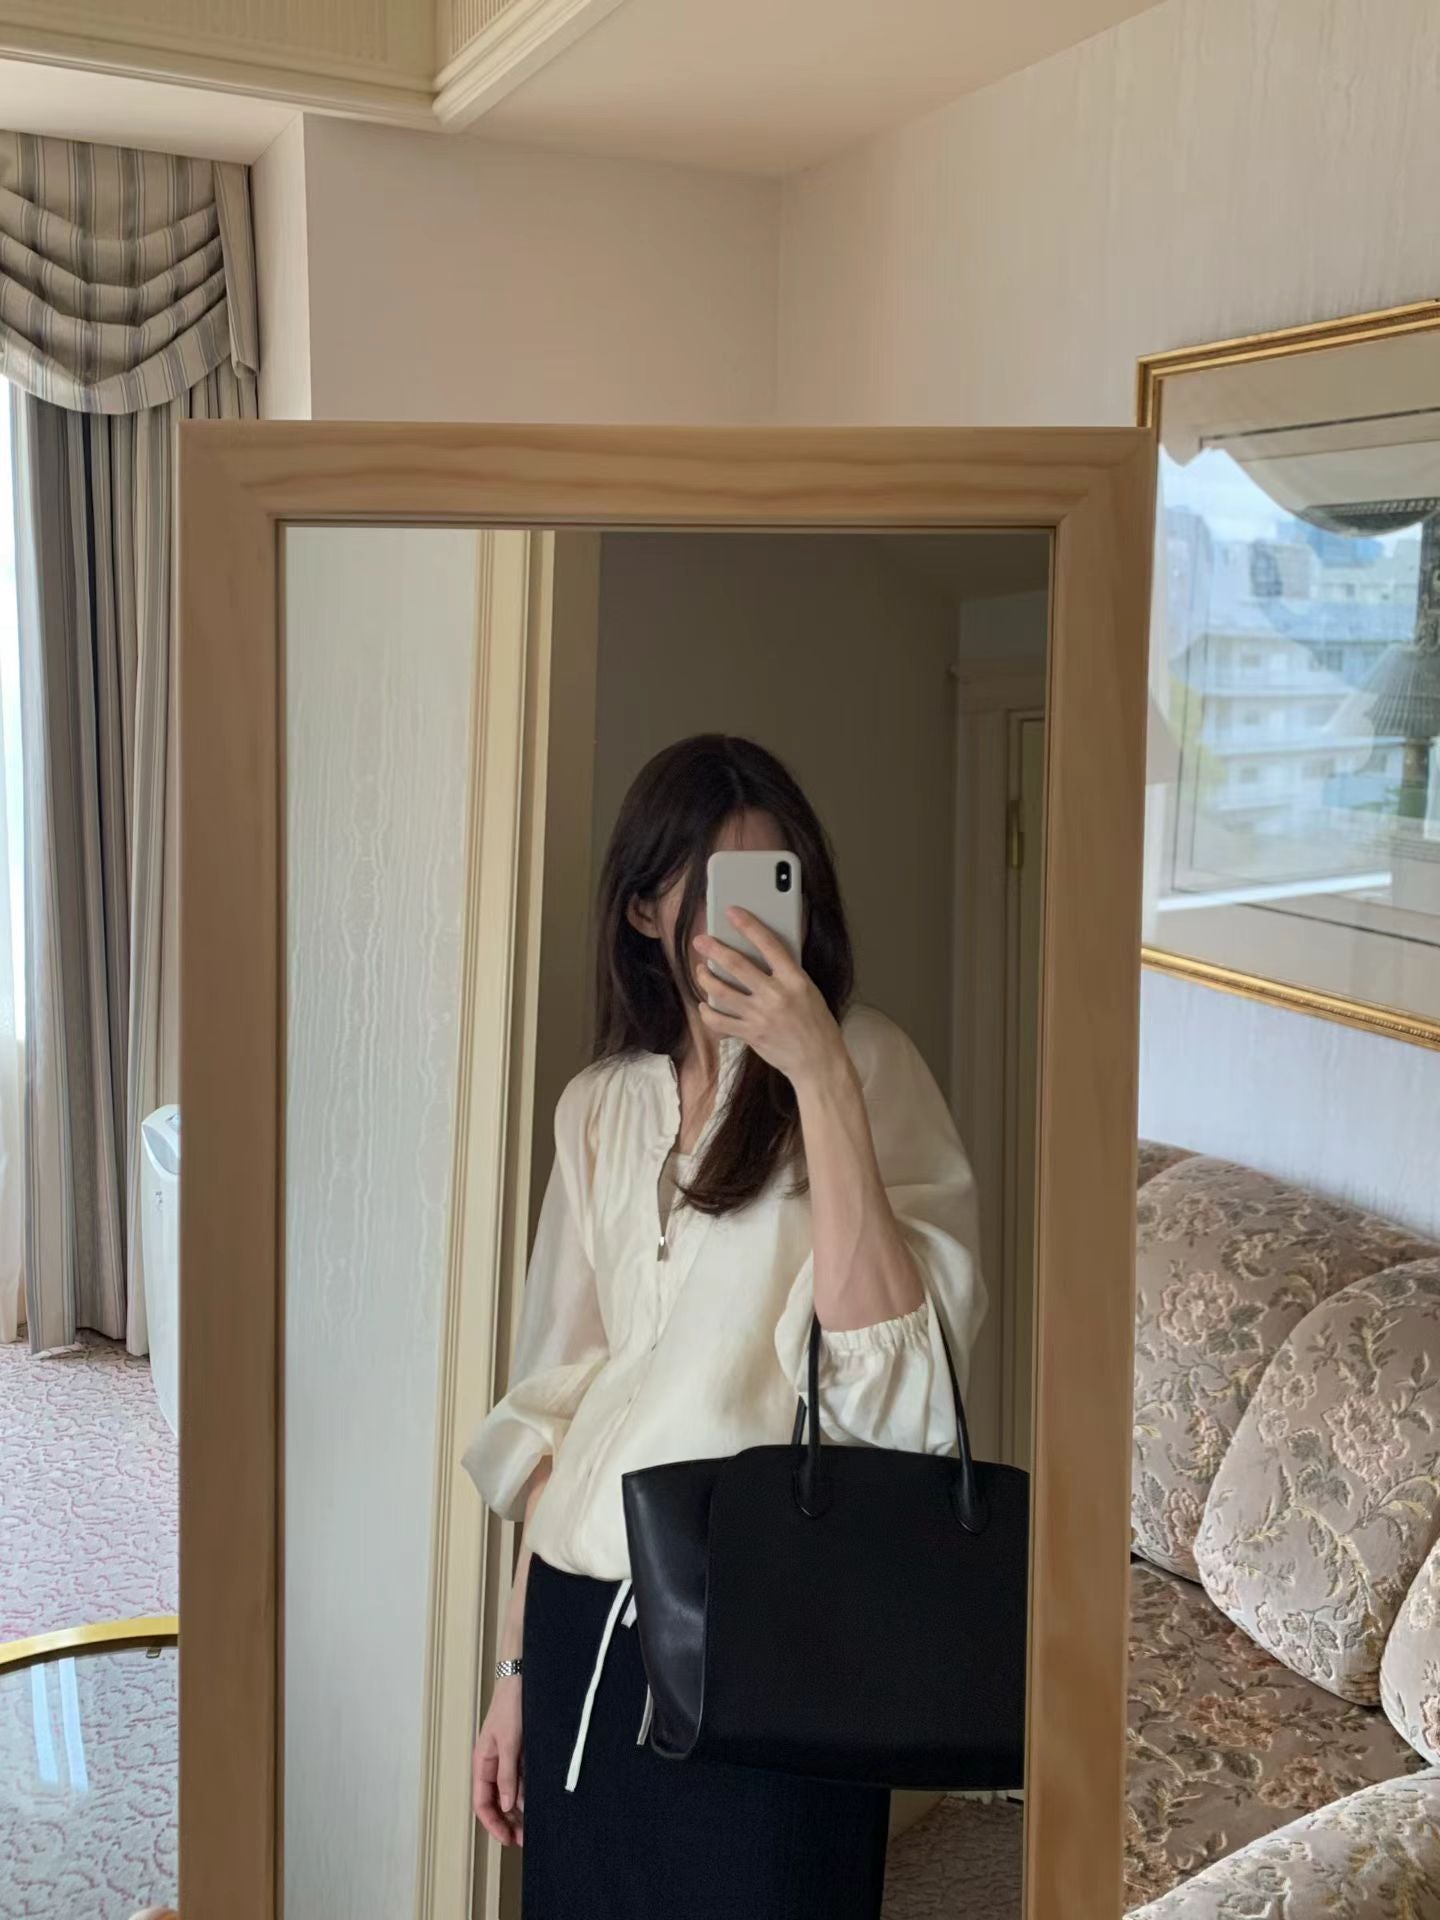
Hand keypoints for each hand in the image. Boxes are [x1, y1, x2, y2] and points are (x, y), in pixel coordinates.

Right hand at [473, 1678, 523, 1847]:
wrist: (525, 1677)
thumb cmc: (511, 1704)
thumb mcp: (509, 1742)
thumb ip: (507, 1774)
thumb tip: (505, 1804)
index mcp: (483, 1762)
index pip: (482, 1802)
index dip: (493, 1823)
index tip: (507, 1839)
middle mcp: (494, 1763)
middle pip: (497, 1802)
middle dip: (508, 1822)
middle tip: (524, 1839)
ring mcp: (509, 1759)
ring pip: (511, 1793)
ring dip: (520, 1810)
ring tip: (534, 1826)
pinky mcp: (523, 1753)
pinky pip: (523, 1780)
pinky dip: (529, 1793)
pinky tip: (539, 1803)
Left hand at [693, 908, 850, 1092]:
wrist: (819, 1062)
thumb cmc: (816, 1024)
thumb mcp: (809, 991)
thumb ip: (786, 974)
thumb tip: (760, 955)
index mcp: (795, 979)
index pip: (769, 944)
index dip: (748, 925)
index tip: (732, 912)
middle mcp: (776, 995)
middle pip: (737, 965)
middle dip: (714, 949)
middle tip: (700, 940)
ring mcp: (761, 1015)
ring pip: (722, 990)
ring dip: (706, 977)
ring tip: (700, 970)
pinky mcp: (750, 1034)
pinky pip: (719, 1021)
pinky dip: (707, 1011)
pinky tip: (704, 1005)